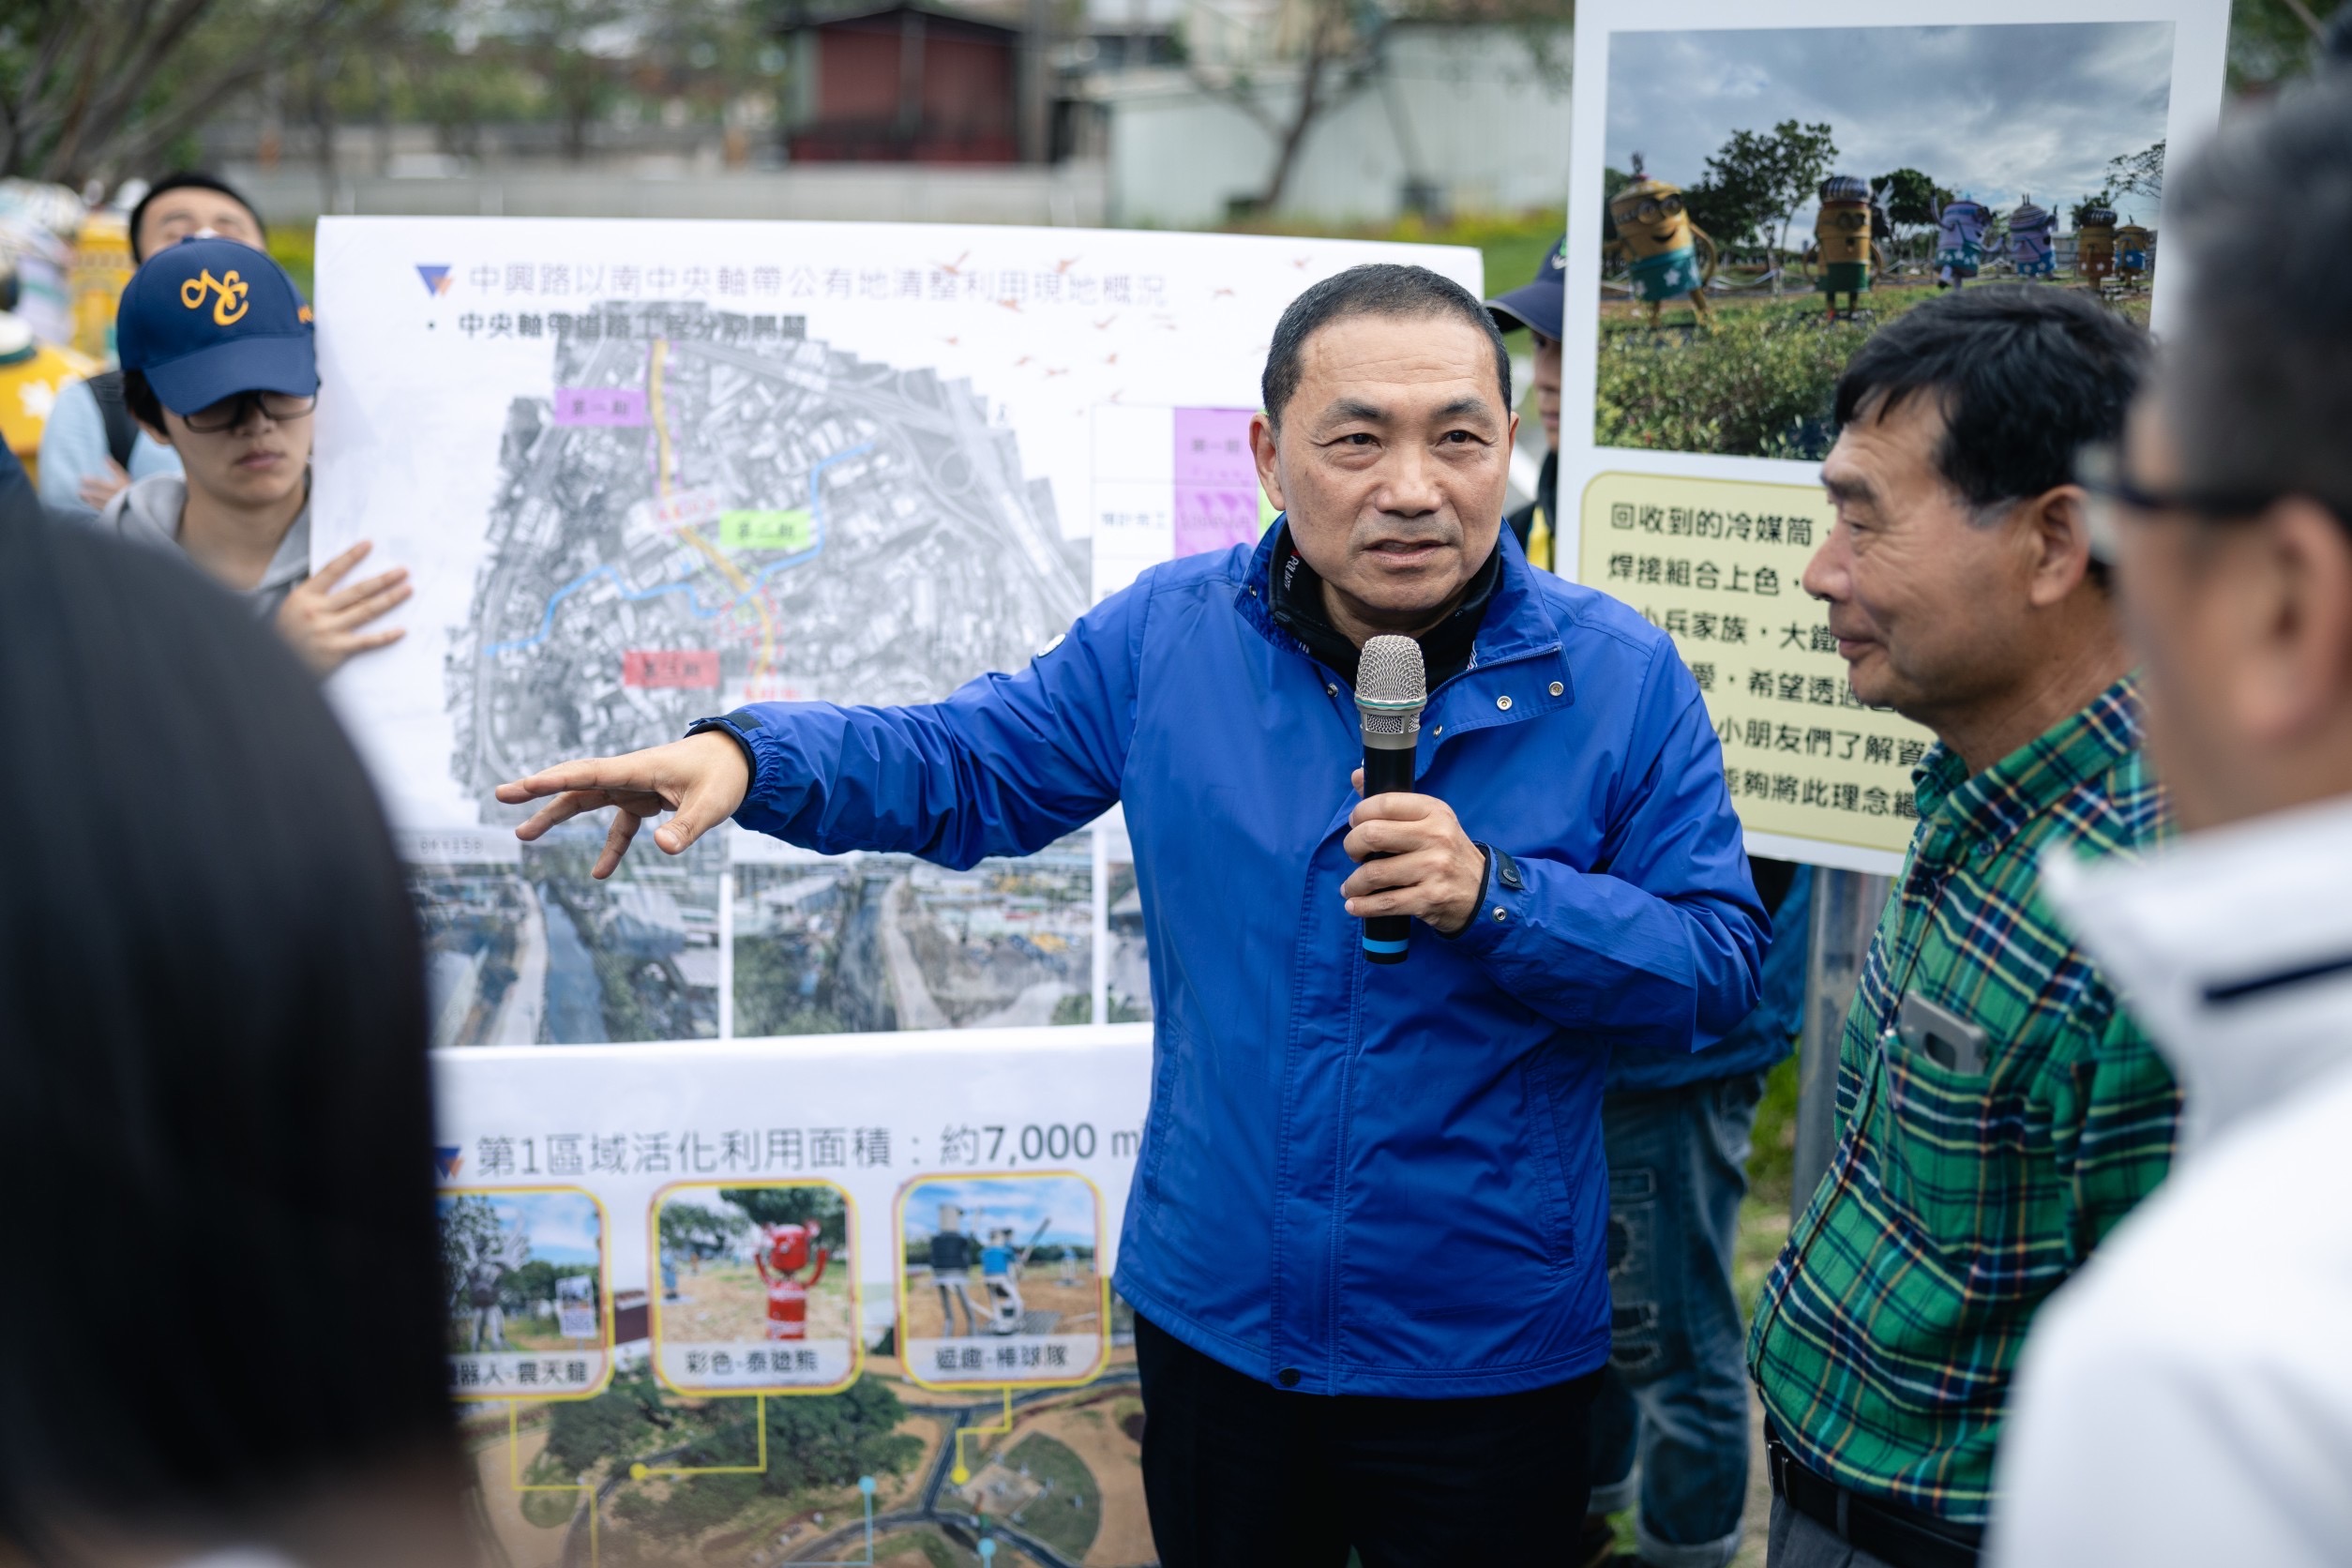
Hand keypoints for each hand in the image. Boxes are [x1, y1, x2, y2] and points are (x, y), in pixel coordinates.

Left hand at [79, 458, 130, 509]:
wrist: (139, 501)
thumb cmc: (129, 487)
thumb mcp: (124, 476)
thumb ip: (114, 467)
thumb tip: (105, 457)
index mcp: (117, 486)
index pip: (100, 482)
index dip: (89, 480)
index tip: (81, 478)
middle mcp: (115, 496)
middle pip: (97, 494)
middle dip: (87, 492)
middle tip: (79, 490)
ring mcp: (115, 504)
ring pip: (99, 502)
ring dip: (89, 499)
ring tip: (81, 495)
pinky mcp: (114, 511)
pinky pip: (102, 509)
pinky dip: (94, 506)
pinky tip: (89, 502)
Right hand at [275, 540, 410, 676]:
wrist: (273, 666)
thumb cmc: (285, 635)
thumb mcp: (294, 608)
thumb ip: (317, 596)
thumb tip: (350, 585)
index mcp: (305, 595)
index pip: (332, 570)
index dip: (351, 556)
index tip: (368, 544)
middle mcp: (317, 610)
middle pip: (358, 590)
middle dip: (383, 579)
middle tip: (403, 571)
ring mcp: (328, 630)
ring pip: (366, 610)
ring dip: (390, 599)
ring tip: (407, 590)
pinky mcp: (336, 650)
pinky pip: (367, 641)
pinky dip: (385, 636)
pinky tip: (401, 630)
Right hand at [495, 731, 750, 878]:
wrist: (743, 760)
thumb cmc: (725, 776)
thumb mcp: (710, 804)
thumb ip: (686, 828)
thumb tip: (662, 850)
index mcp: (638, 768)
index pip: (588, 773)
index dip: (555, 779)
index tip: (522, 785)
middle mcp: (629, 774)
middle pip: (577, 783)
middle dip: (539, 790)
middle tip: (501, 795)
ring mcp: (635, 786)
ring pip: (588, 801)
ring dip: (557, 815)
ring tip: (522, 834)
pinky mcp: (645, 799)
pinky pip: (619, 824)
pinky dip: (610, 847)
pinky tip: (599, 874)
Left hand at [1342, 767, 1485, 936]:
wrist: (1481, 891)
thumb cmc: (1446, 851)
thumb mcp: (1430, 819)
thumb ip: (1393, 799)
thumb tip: (1358, 775)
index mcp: (1434, 811)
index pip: (1383, 803)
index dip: (1359, 814)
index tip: (1355, 824)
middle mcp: (1436, 837)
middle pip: (1372, 835)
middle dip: (1351, 846)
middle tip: (1354, 854)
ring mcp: (1434, 868)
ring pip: (1374, 873)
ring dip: (1354, 883)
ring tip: (1351, 886)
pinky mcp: (1430, 898)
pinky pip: (1385, 903)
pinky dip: (1362, 906)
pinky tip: (1354, 904)